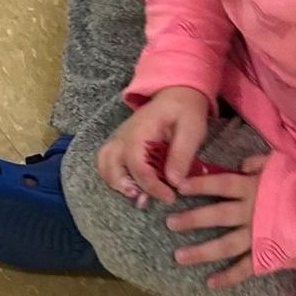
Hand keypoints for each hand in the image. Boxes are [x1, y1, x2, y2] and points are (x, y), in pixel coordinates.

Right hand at [97, 86, 210, 205]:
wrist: (176, 94)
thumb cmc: (185, 110)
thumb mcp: (192, 129)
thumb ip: (182, 155)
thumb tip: (175, 183)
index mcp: (140, 131)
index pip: (136, 163)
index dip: (150, 184)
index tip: (169, 197)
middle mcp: (124, 136)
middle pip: (110, 164)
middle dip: (124, 186)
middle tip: (146, 201)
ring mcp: (120, 139)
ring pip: (104, 163)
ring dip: (116, 183)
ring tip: (138, 197)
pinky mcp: (122, 144)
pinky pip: (108, 162)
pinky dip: (115, 177)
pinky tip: (134, 187)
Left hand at [166, 155, 269, 288]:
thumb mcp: (283, 166)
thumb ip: (259, 163)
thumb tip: (241, 164)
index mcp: (252, 188)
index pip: (218, 184)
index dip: (198, 185)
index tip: (178, 187)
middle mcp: (250, 212)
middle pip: (214, 215)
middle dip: (190, 219)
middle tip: (169, 223)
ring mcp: (258, 236)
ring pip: (224, 245)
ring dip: (200, 251)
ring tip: (178, 256)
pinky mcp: (268, 256)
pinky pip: (245, 268)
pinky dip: (228, 277)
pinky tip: (211, 282)